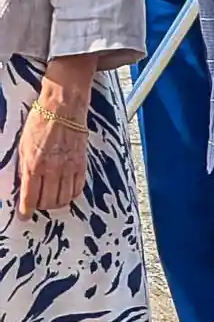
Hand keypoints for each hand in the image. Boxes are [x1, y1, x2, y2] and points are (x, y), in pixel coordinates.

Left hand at [16, 68, 91, 215]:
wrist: (64, 106)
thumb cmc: (41, 121)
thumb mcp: (23, 145)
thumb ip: (25, 167)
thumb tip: (25, 184)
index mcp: (35, 165)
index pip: (30, 197)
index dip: (26, 210)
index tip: (24, 215)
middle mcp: (53, 169)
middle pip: (48, 201)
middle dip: (41, 207)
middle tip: (37, 204)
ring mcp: (69, 167)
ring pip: (64, 198)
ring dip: (56, 203)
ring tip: (51, 200)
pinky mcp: (82, 162)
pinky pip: (78, 187)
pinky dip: (71, 194)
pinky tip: (66, 192)